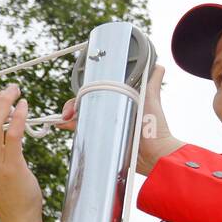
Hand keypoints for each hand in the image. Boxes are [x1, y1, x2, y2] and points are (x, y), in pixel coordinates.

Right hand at [57, 64, 184, 175]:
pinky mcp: (102, 141)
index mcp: (121, 101)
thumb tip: (159, 64)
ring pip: (83, 118)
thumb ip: (152, 83)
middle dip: (73, 105)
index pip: (98, 91)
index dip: (86, 91)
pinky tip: (61, 125)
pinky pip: (84, 133)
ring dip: (69, 116)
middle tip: (68, 112)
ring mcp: (106, 128)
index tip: (78, 94)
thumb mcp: (151, 99)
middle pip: (87, 104)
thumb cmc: (155, 128)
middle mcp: (112, 113)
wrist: (154, 156)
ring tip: (63, 120)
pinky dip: (71, 128)